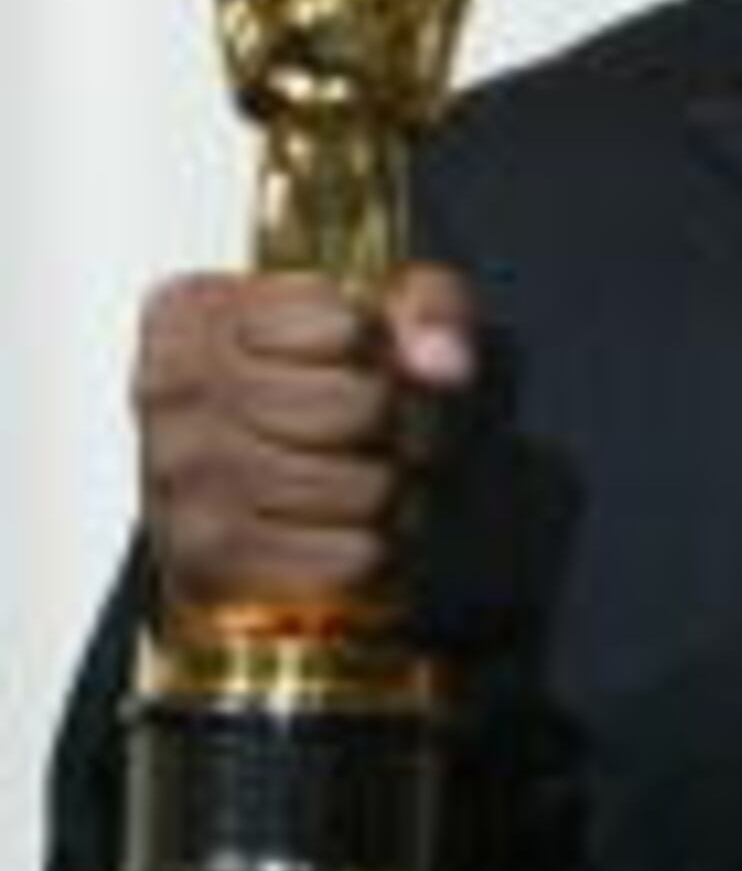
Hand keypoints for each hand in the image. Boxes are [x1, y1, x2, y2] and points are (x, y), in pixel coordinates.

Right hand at [134, 263, 474, 627]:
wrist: (258, 507)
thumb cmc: (315, 397)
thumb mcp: (376, 321)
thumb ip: (425, 307)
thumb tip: (444, 362)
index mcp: (191, 314)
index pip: (345, 327)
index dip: (382, 357)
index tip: (360, 367)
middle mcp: (168, 392)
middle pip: (358, 408)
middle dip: (397, 429)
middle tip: (381, 438)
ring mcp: (178, 480)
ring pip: (360, 487)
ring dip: (388, 494)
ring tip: (362, 484)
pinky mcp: (205, 564)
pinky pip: (348, 559)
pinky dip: (370, 552)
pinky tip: (343, 534)